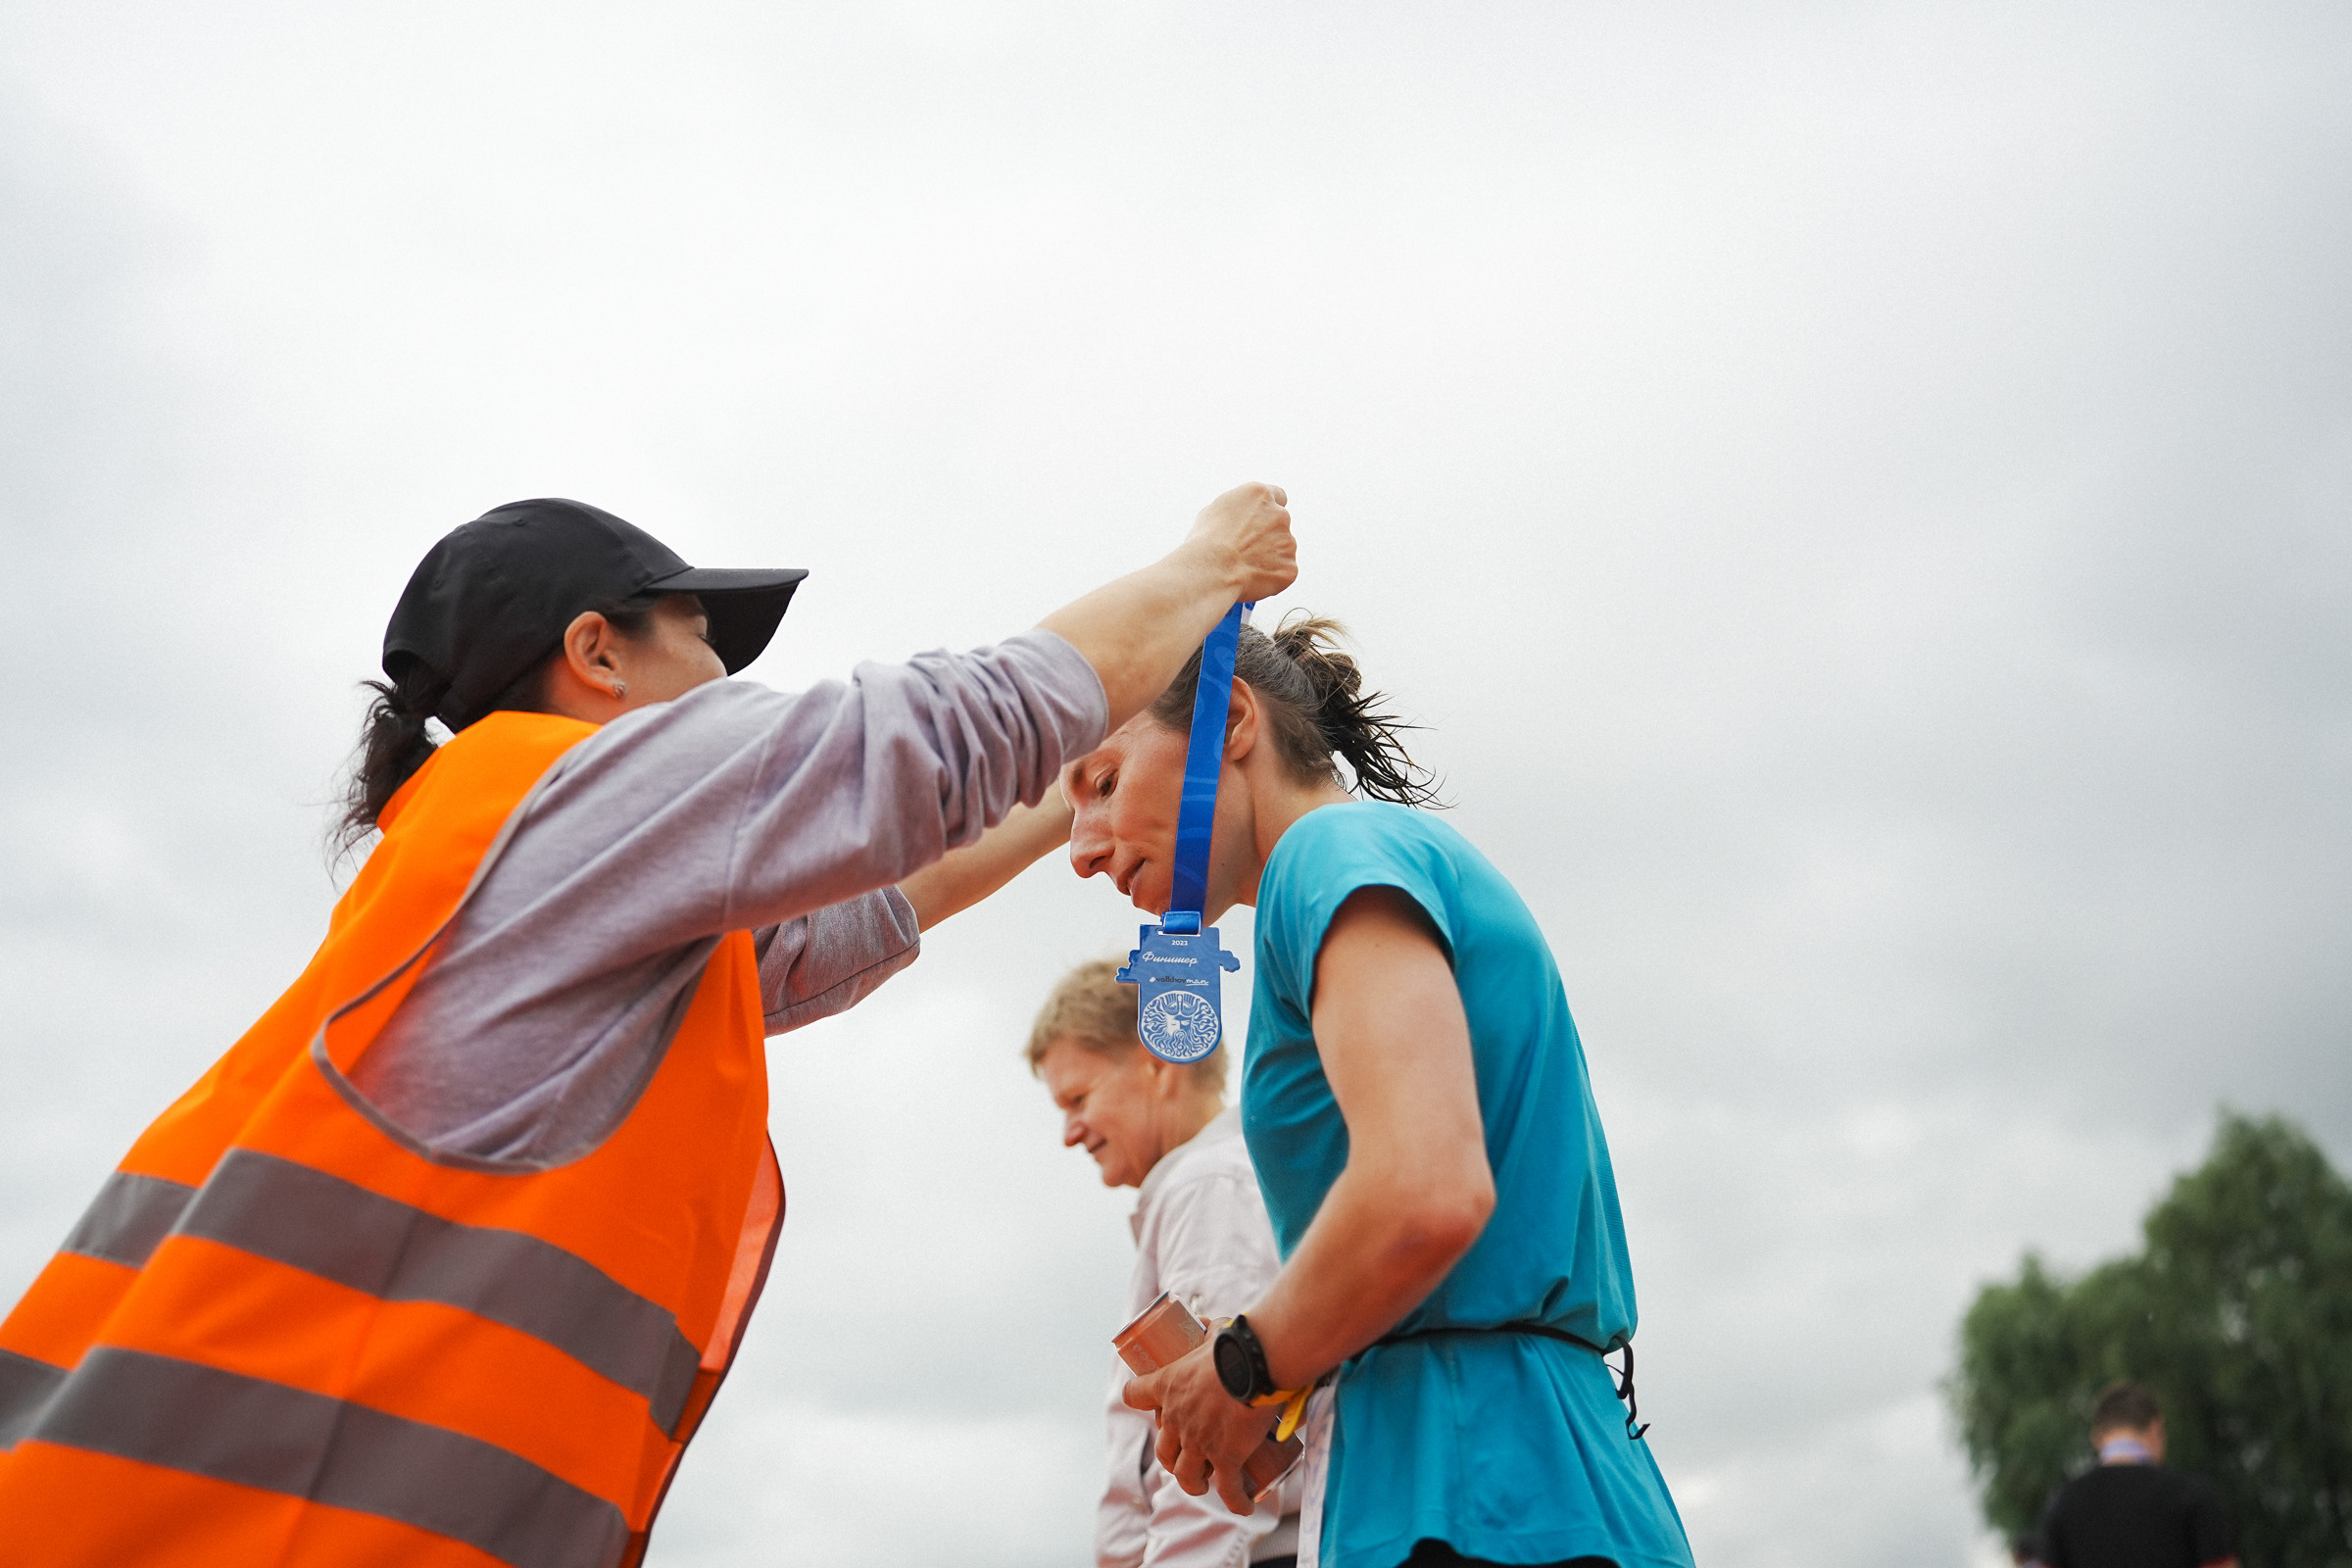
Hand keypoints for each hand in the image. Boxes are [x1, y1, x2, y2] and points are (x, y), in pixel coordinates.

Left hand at [1122, 1339, 1276, 1514]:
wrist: (1255, 1364)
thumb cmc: (1235, 1344)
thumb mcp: (1213, 1331)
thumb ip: (1205, 1330)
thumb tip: (1203, 1323)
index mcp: (1167, 1385)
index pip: (1133, 1395)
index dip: (1139, 1398)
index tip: (1150, 1402)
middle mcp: (1176, 1419)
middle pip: (1162, 1450)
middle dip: (1172, 1458)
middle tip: (1188, 1456)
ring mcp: (1198, 1442)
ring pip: (1186, 1475)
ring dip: (1194, 1483)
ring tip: (1206, 1484)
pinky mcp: (1225, 1457)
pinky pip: (1227, 1489)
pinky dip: (1235, 1501)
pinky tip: (1244, 1506)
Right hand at [1180, 483, 1295, 604]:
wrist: (1211, 570)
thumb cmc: (1205, 542)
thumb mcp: (1213, 512)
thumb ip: (1236, 512)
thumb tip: (1236, 519)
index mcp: (1260, 495)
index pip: (1277, 497)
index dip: (1266, 512)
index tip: (1258, 524)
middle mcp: (1280, 514)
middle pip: (1279, 525)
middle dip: (1266, 536)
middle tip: (1243, 551)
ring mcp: (1288, 542)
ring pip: (1282, 550)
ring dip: (1268, 557)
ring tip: (1241, 567)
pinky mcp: (1289, 568)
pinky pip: (1282, 573)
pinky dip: (1270, 578)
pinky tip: (1249, 579)